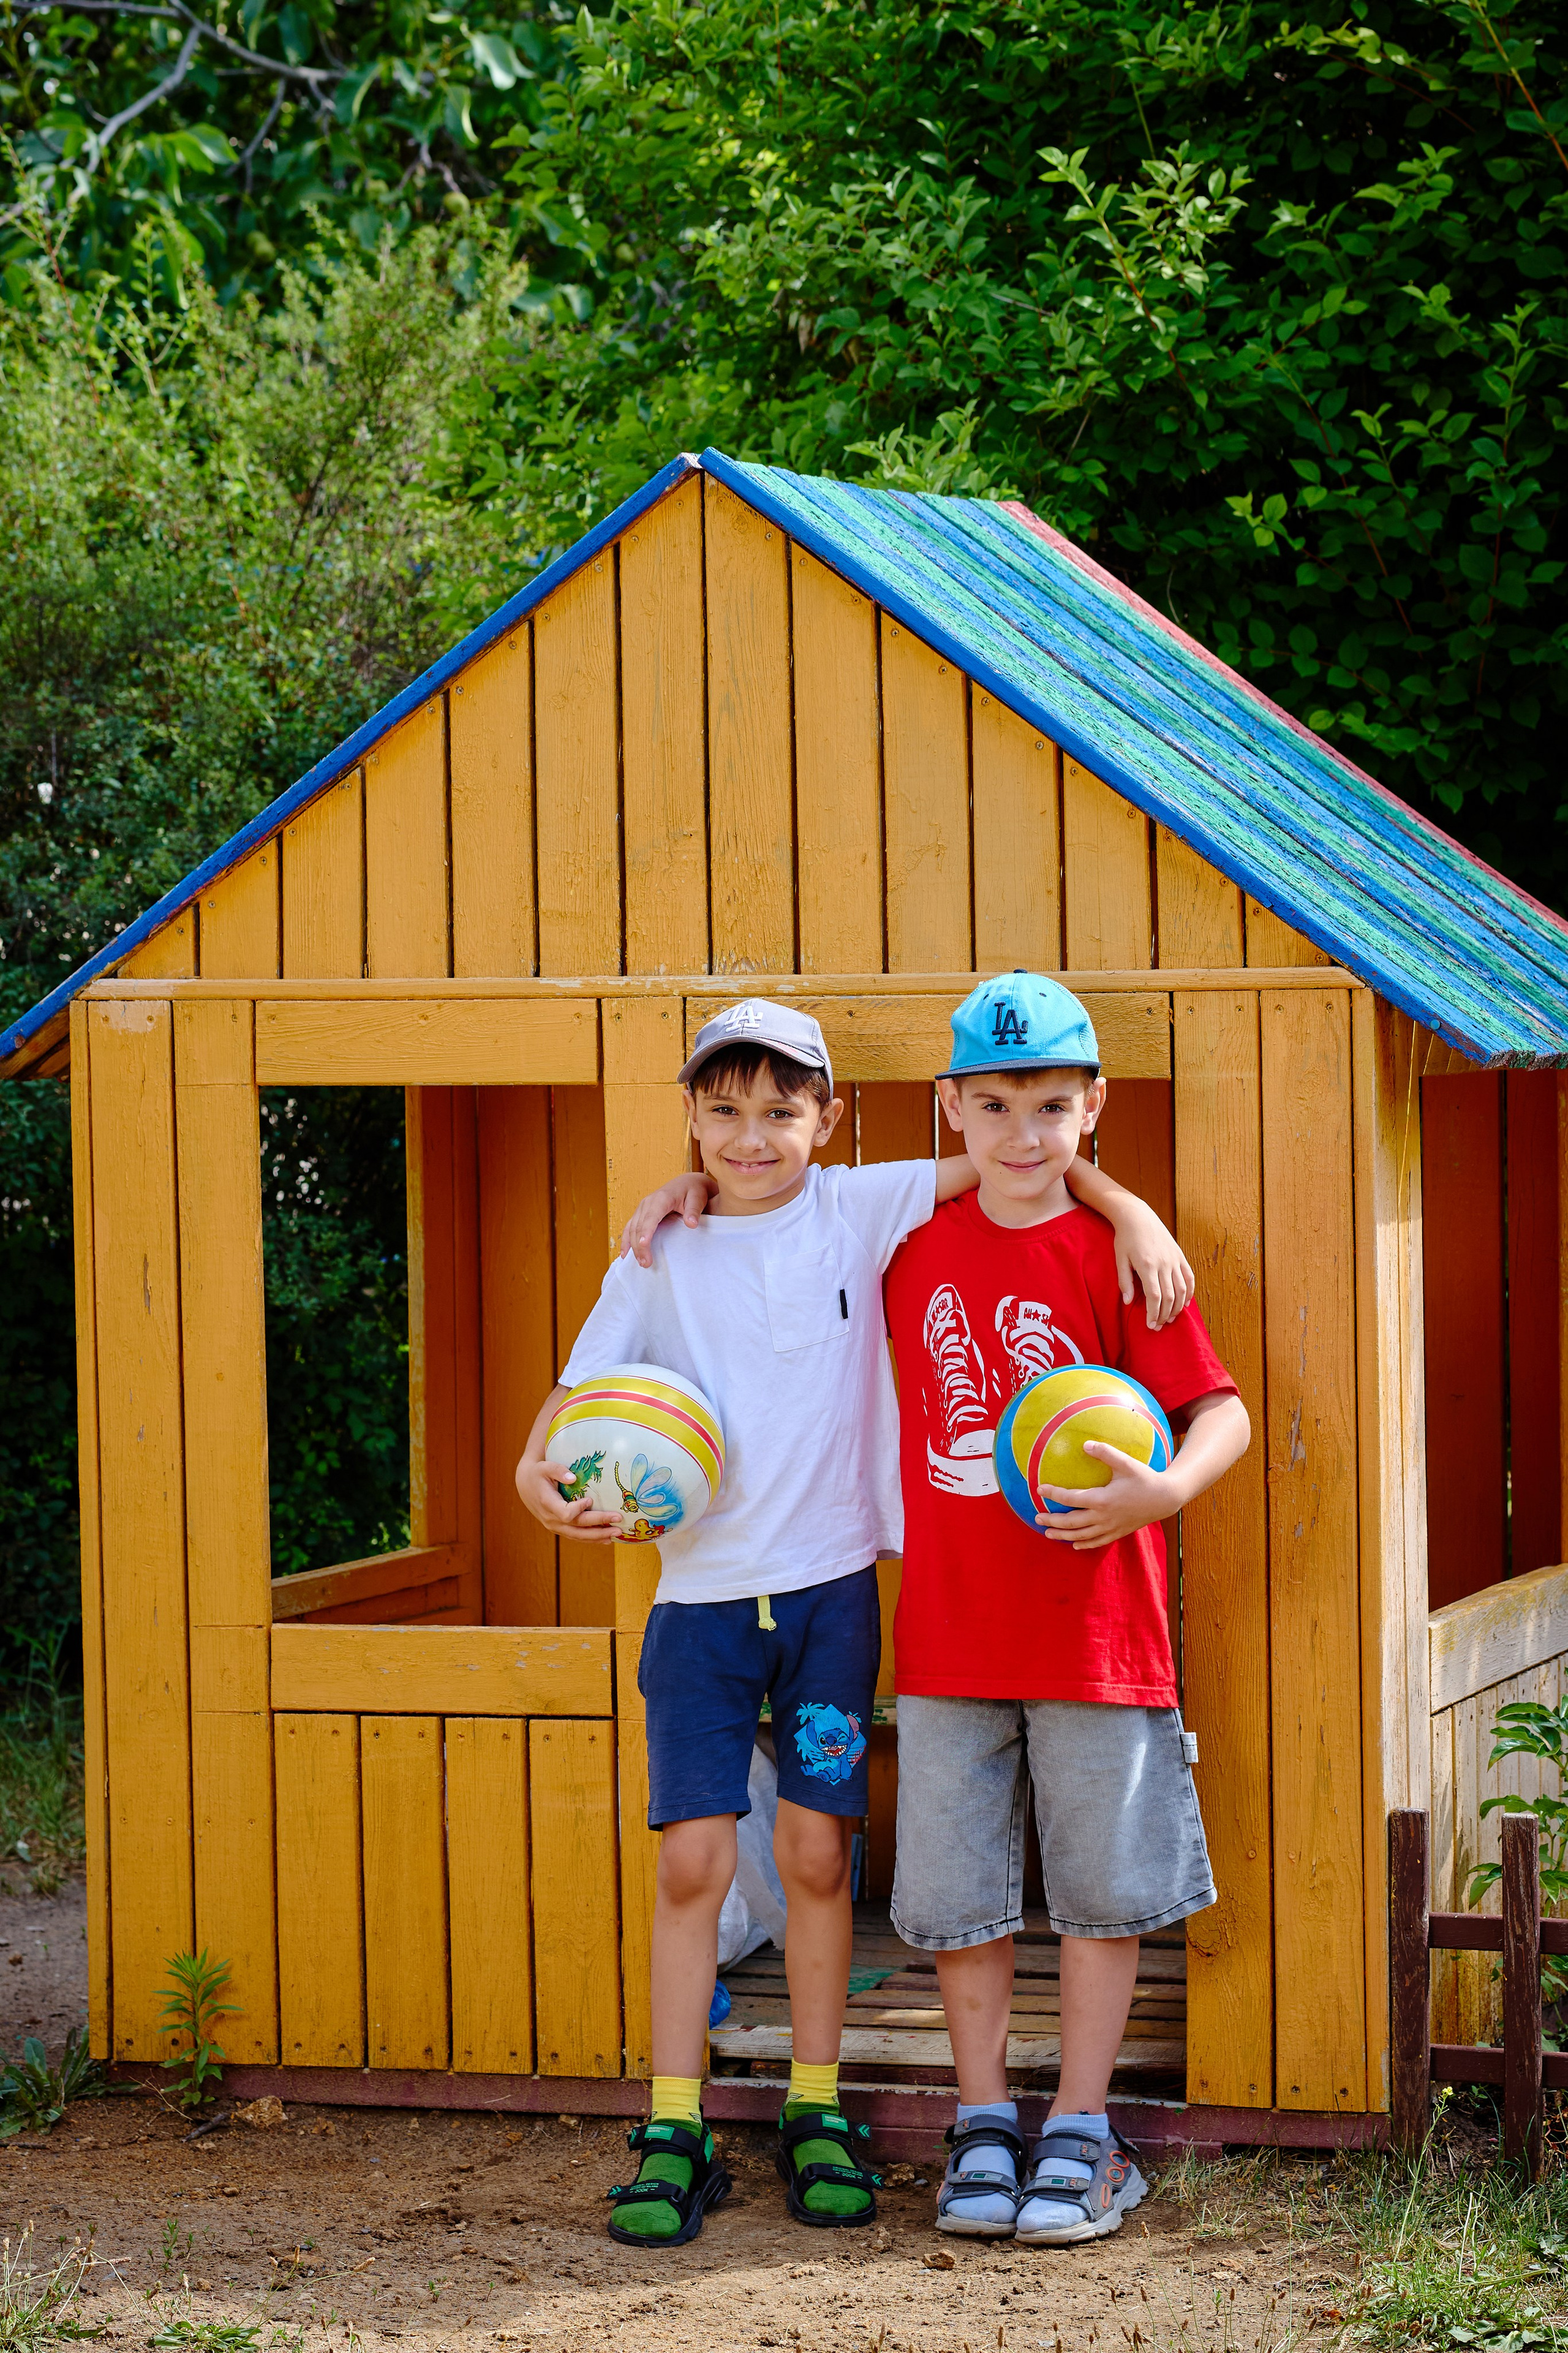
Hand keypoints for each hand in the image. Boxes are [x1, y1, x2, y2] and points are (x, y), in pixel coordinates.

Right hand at [516, 1457, 622, 1544]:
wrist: (526, 1486)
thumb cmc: (538, 1474)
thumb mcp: (545, 1467)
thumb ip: (558, 1470)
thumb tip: (573, 1477)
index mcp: (548, 1503)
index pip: (565, 1513)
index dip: (578, 1509)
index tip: (590, 1500)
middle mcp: (551, 1519)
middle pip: (577, 1528)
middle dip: (599, 1526)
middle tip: (618, 1523)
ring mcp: (555, 1526)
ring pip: (578, 1536)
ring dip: (598, 1536)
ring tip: (617, 1534)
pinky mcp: (559, 1528)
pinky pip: (576, 1537)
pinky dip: (591, 1539)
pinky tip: (606, 1539)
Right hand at [619, 1172, 715, 1266]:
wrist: (687, 1183)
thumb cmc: (693, 1191)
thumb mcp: (697, 1198)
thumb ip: (694, 1211)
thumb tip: (691, 1224)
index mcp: (662, 1198)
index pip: (651, 1217)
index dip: (646, 1231)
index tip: (644, 1245)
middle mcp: (648, 1202)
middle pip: (639, 1226)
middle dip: (640, 1245)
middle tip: (646, 1263)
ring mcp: (642, 1208)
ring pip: (632, 1228)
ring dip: (633, 1246)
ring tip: (640, 1263)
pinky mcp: (641, 1213)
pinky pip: (630, 1227)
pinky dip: (626, 1240)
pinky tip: (624, 1254)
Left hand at [1035, 1441, 1173, 1549]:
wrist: (1165, 1498)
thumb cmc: (1145, 1478)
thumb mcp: (1126, 1463)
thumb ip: (1105, 1452)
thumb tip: (1085, 1444)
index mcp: (1102, 1499)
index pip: (1071, 1498)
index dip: (1053, 1494)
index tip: (1039, 1489)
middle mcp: (1104, 1517)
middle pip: (1072, 1522)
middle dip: (1052, 1521)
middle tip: (1037, 1518)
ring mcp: (1111, 1527)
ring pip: (1082, 1536)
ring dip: (1063, 1536)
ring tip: (1048, 1534)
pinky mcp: (1118, 1533)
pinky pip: (1097, 1542)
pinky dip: (1084, 1544)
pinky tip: (1075, 1545)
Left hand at [1111, 1204, 1193, 1329]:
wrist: (1137, 1216)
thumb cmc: (1125, 1238)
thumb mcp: (1120, 1259)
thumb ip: (1125, 1282)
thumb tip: (1129, 1303)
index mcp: (1147, 1265)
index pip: (1155, 1296)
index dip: (1154, 1313)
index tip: (1150, 1325)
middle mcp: (1164, 1263)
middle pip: (1169, 1296)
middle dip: (1164, 1314)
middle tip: (1158, 1326)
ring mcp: (1174, 1259)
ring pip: (1182, 1289)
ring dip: (1177, 1307)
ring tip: (1170, 1318)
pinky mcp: (1180, 1255)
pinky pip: (1189, 1277)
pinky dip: (1189, 1292)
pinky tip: (1185, 1303)